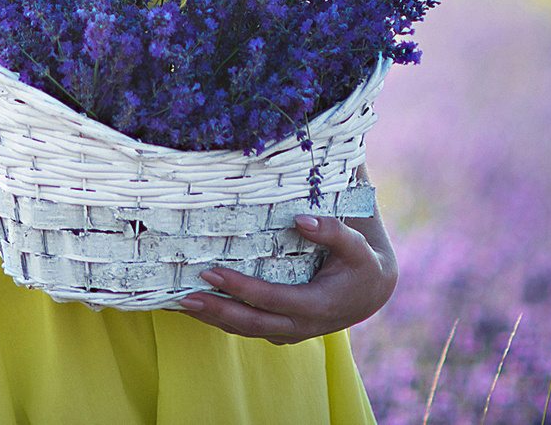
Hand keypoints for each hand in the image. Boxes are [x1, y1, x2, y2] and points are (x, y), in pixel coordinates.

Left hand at [177, 216, 396, 344]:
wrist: (370, 292)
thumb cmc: (361, 264)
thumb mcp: (356, 245)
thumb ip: (332, 231)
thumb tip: (300, 219)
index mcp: (316, 305)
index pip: (269, 299)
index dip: (239, 288)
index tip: (211, 273)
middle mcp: (300, 325)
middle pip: (250, 323)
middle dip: (215, 310)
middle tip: (183, 296)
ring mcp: (290, 331)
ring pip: (245, 330)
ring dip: (212, 318)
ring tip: (179, 304)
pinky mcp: (282, 329)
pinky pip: (248, 328)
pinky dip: (222, 319)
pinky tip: (200, 307)